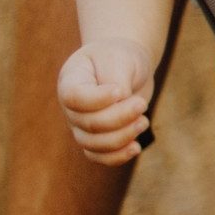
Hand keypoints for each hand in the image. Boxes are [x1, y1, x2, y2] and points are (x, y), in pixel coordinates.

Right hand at [55, 40, 157, 164]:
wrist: (126, 65)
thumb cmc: (121, 58)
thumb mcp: (120, 60)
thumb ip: (117, 81)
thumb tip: (120, 105)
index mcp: (70, 80)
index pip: (74, 98)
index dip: (98, 100)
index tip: (121, 91)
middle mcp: (71, 106)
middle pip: (89, 123)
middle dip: (119, 118)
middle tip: (142, 105)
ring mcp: (80, 125)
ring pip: (93, 144)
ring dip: (122, 137)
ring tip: (144, 121)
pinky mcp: (95, 138)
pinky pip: (99, 156)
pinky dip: (117, 156)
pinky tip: (136, 147)